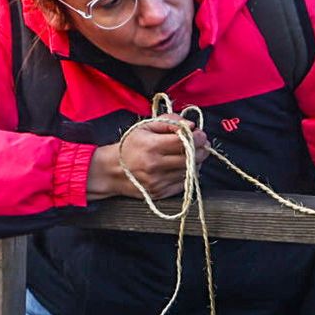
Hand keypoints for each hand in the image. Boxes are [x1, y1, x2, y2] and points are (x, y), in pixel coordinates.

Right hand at [89, 119, 208, 199]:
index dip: (198, 137)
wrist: (112, 170)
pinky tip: (184, 165)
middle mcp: (156, 166)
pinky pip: (185, 183)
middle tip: (201, 143)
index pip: (185, 142)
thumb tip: (191, 125)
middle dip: (202, 148)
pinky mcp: (161, 193)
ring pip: (191, 171)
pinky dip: (190, 173)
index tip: (200, 133)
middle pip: (192, 158)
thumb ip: (169, 122)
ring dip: (197, 161)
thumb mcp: (145, 127)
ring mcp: (159, 182)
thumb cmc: (131, 146)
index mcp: (152, 146)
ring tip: (192, 153)